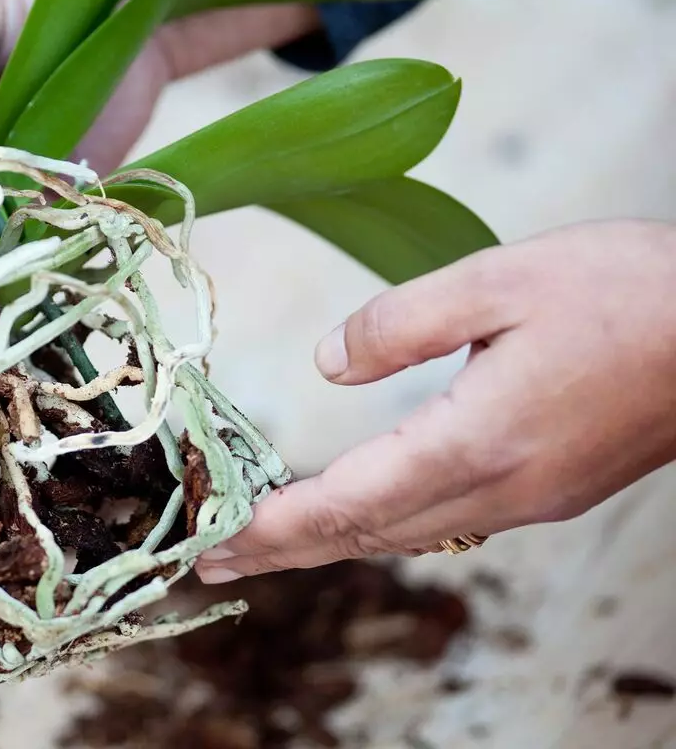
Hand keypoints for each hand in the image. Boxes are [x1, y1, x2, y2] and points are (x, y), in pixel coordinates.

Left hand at [196, 219, 675, 583]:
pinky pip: (447, 520)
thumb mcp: (500, 279)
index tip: (211, 547)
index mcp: (477, 440)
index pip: (345, 502)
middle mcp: (500, 488)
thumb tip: (327, 363)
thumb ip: (401, 323)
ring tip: (272, 538)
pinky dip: (384, 522)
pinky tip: (363, 508)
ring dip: (331, 538)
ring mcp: (531, 498)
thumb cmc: (630, 292)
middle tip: (214, 561)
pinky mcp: (553, 489)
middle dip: (284, 548)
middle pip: (365, 533)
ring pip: (405, 533)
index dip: (272, 528)